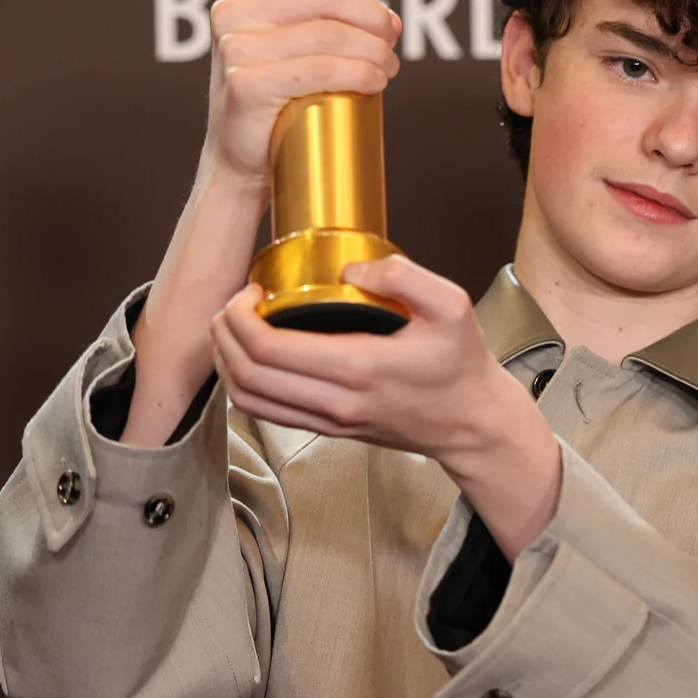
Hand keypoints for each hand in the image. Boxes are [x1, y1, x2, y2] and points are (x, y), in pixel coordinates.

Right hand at [201, 0, 402, 192]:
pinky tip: (375, 82)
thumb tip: (392, 19)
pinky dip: (358, 73)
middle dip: (373, 20)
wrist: (239, 159)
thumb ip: (328, 22)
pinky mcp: (246, 84)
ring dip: (373, 50)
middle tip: (391, 46)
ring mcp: (235, 47)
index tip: (383, 23)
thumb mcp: (290, 47)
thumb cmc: (272, 102)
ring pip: (329, 35)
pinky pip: (320, 70)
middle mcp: (231, 11)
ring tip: (387, 69)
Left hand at [209, 255, 562, 556]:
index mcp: (358, 368)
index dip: (242, 317)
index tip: (251, 290)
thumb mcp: (451, 306)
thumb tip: (353, 267)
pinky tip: (252, 358)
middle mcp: (336, 401)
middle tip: (233, 305)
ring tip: (234, 329)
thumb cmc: (460, 367)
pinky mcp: (329, 429)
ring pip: (249, 400)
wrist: (472, 423)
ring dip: (228, 362)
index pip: (269, 349)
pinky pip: (268, 413)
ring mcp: (329, 420)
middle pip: (246, 375)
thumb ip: (403, 276)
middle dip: (224, 335)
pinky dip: (245, 384)